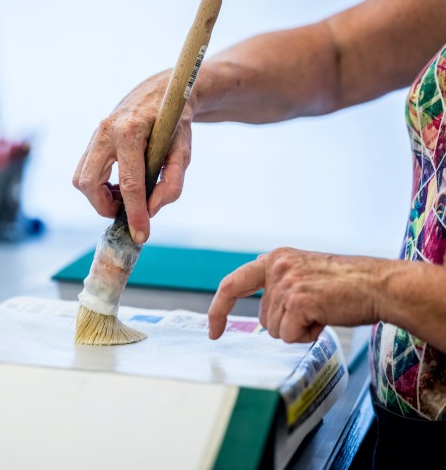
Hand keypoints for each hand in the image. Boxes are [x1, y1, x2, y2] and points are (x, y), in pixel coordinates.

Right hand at [73, 70, 193, 243]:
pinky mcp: (91, 140)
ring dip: (99, 198)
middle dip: (105, 207)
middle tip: (126, 212)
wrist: (162, 92)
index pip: (129, 183)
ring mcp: (95, 135)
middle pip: (90, 184)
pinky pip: (83, 173)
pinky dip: (97, 188)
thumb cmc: (175, 123)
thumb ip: (172, 183)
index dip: (135, 214)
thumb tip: (151, 210)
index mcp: (132, 131)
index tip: (141, 236)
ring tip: (123, 198)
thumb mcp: (183, 152)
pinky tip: (118, 186)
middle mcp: (106, 131)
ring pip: (81, 180)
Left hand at [208, 248, 385, 341]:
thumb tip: (261, 306)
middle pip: (262, 317)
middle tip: (315, 310)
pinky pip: (289, 336)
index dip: (218, 309)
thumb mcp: (304, 272)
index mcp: (275, 258)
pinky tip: (325, 318)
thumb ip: (279, 283)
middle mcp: (276, 266)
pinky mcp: (298, 300)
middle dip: (286, 323)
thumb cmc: (348, 284)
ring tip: (323, 310)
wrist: (380, 285)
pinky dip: (307, 335)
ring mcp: (286, 282)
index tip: (213, 329)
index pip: (232, 284)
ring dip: (299, 328)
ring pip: (275, 329)